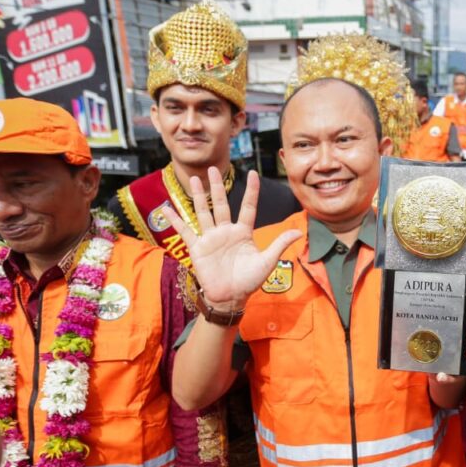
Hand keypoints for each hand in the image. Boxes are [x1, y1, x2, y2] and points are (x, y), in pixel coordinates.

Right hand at [162, 167, 301, 311]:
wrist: (230, 297)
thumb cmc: (249, 280)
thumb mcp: (267, 261)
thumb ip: (279, 244)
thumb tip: (298, 232)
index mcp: (243, 233)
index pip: (248, 207)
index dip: (251, 191)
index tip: (252, 173)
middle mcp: (226, 231)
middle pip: (221, 204)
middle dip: (216, 187)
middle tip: (212, 169)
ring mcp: (210, 238)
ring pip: (203, 212)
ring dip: (198, 196)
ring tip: (192, 178)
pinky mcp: (197, 248)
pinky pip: (185, 231)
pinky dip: (175, 220)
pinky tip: (167, 208)